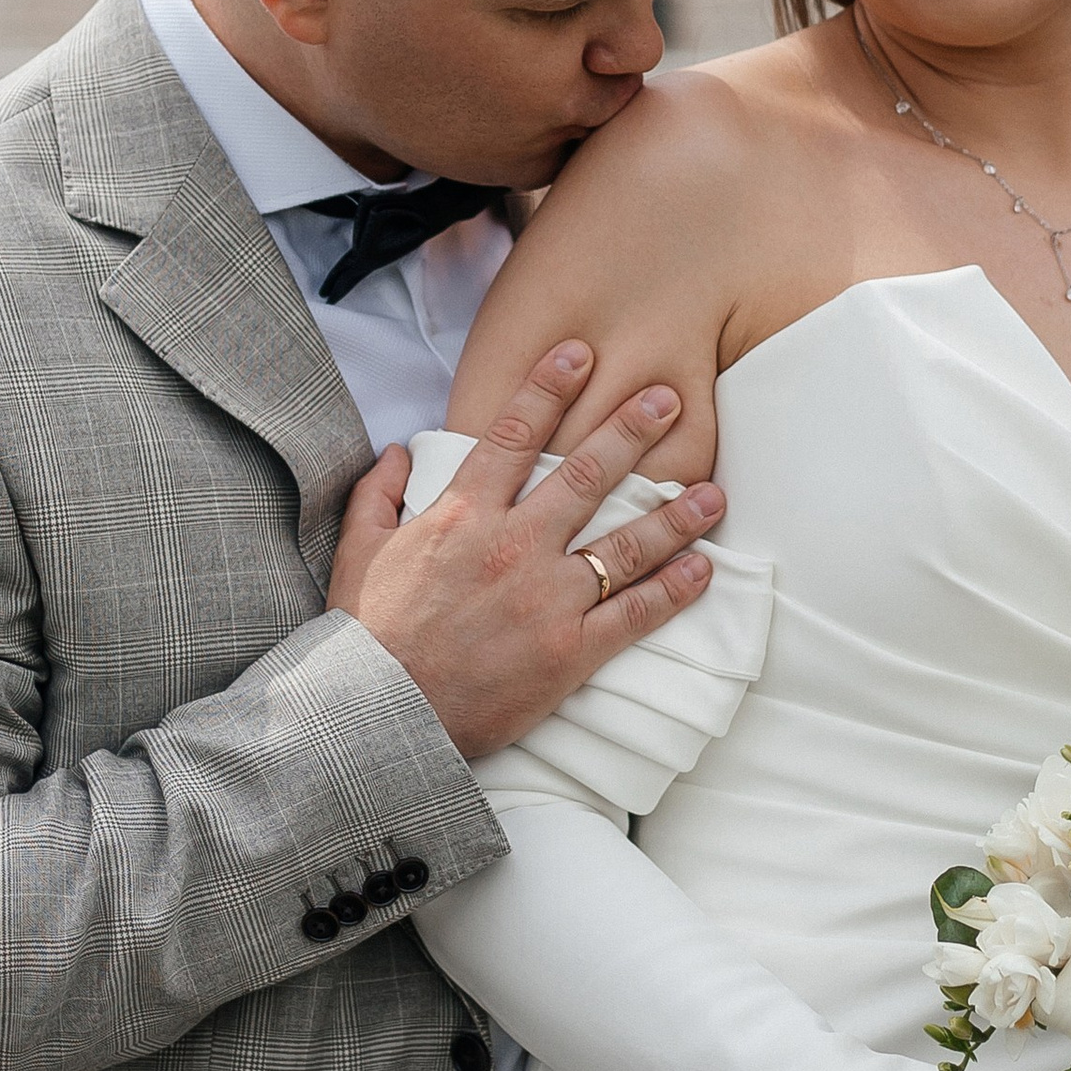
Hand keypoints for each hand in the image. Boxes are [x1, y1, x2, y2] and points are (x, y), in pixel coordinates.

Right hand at [328, 341, 724, 763]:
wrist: (380, 715)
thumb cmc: (366, 637)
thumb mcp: (356, 553)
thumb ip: (376, 496)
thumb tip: (395, 453)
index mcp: (462, 516)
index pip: (513, 434)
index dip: (549, 387)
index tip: (581, 354)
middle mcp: (514, 546)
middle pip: (587, 475)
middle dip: (632, 431)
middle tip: (669, 398)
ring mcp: (547, 599)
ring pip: (626, 543)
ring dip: (675, 514)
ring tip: (714, 492)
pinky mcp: (570, 652)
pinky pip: (635, 613)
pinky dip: (674, 589)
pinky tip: (704, 568)